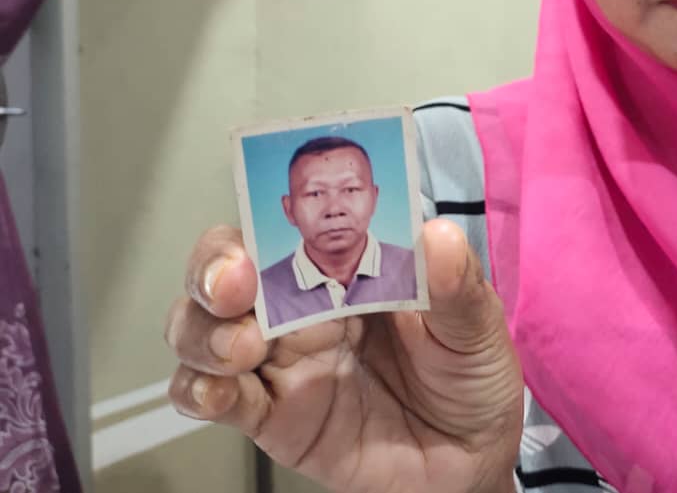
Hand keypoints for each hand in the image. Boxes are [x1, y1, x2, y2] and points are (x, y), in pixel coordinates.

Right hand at [165, 220, 522, 492]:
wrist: (471, 462)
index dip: (262, 216)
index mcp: (348, 270)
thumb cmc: (471, 377)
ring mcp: (282, 361)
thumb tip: (439, 234)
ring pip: (205, 329)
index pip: (288, 225)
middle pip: (227, 270)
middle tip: (234, 283)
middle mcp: (303, 308)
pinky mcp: (273, 417)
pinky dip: (198, 390)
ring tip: (242, 347)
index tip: (261, 221)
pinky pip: (214, 398)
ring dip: (204, 330)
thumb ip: (456, 284)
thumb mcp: (477, 324)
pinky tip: (218, 391)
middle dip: (214, 267)